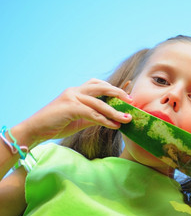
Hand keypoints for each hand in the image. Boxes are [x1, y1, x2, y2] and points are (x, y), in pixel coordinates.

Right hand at [16, 79, 132, 147]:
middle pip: (101, 87)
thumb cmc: (56, 125)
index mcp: (76, 91)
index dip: (114, 87)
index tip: (128, 89)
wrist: (35, 130)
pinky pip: (92, 113)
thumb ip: (93, 116)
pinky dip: (105, 120)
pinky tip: (114, 125)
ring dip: (115, 111)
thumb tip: (109, 119)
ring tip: (127, 118)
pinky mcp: (70, 107)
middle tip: (131, 101)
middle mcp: (75, 91)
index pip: (98, 85)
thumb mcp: (78, 119)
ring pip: (99, 102)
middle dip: (118, 93)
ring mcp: (72, 97)